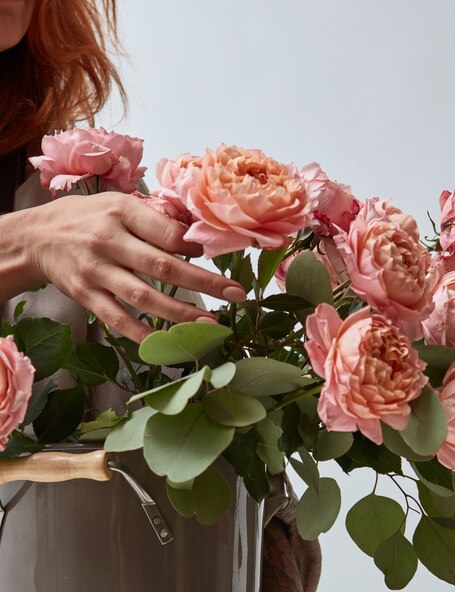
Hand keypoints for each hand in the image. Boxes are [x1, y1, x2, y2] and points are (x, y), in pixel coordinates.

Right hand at [25, 192, 246, 342]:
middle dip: (205, 282)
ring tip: (210, 323)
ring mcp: (97, 272)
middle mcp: (109, 242)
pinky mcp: (86, 296)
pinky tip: (168, 343)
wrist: (35, 237)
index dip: (194, 247)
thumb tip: (197, 238)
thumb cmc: (88, 217)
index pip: (167, 233)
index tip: (211, 255)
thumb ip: (155, 219)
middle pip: (163, 266)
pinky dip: (142, 334)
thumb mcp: (119, 203)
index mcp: (122, 213)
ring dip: (180, 313)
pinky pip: (117, 319)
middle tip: (236, 294)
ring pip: (144, 297)